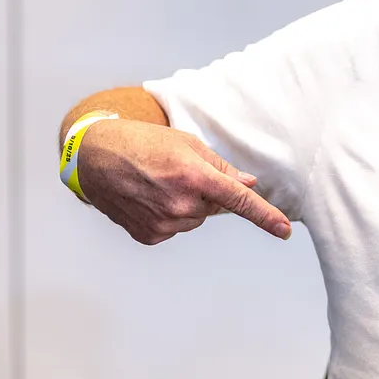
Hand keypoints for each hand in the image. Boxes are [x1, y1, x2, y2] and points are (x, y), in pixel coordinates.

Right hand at [74, 119, 292, 245]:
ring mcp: (163, 224)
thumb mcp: (186, 143)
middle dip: (202, 192)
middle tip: (174, 173)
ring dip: (185, 205)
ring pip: (194, 220)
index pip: (238, 201)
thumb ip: (221, 167)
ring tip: (157, 184)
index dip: (264, 215)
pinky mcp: (149, 236)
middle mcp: (179, 204)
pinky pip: (174, 229)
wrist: (94, 157)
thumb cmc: (143, 143)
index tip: (284, 230)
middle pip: (214, 208)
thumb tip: (249, 185)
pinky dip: (166, 216)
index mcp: (193, 176)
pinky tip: (146, 199)